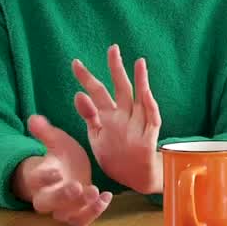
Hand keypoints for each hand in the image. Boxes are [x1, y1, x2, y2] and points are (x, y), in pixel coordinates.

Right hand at [14, 115, 112, 225]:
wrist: (66, 176)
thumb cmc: (60, 159)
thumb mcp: (56, 142)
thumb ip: (45, 132)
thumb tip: (33, 117)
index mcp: (39, 178)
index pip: (36, 180)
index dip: (44, 177)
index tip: (56, 171)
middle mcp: (47, 197)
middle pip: (47, 203)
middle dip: (62, 197)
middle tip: (77, 187)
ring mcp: (62, 209)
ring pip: (66, 216)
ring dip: (81, 207)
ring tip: (95, 192)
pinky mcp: (76, 215)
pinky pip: (82, 220)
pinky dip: (94, 212)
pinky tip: (106, 196)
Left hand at [72, 45, 162, 193]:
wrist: (135, 176)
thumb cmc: (115, 155)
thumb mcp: (96, 136)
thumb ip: (89, 115)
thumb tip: (78, 94)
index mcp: (108, 115)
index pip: (96, 92)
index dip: (86, 78)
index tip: (75, 62)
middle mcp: (123, 115)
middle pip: (120, 88)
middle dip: (116, 68)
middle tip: (112, 48)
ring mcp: (137, 124)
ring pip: (138, 99)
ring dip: (140, 81)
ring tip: (139, 63)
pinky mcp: (149, 136)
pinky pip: (151, 118)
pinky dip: (149, 105)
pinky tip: (146, 92)